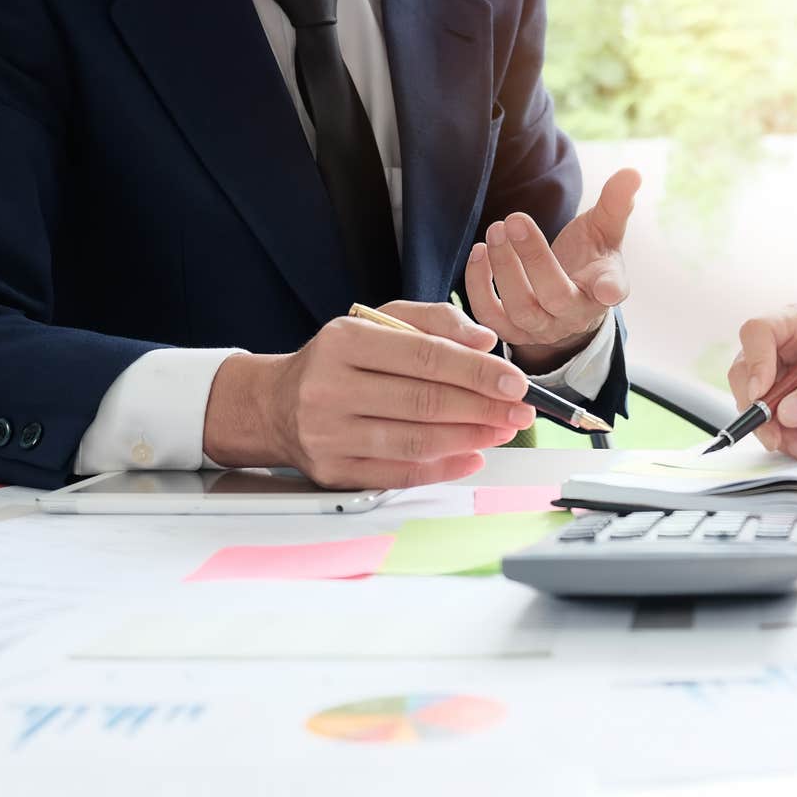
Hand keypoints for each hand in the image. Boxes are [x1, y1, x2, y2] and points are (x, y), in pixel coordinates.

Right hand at [203, 301, 536, 490]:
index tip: (515, 382)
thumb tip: (485, 341)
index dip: (477, 371)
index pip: (425, 356)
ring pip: (416, 441)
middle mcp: (329, 388)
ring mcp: (328, 435)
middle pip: (424, 402)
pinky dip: (444, 469)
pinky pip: (400, 474)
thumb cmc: (340, 361)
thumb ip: (436, 321)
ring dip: (470, 439)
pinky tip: (473, 456)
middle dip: (484, 408)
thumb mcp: (379, 323)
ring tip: (502, 431)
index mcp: (343, 342)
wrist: (276, 405)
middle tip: (521, 412)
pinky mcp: (333, 472)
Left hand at [464, 169, 641, 372]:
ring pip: (520, 309)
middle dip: (534, 258)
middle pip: (555, 296)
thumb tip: (632, 172)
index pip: (611, 290)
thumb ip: (616, 203)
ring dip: (503, 268)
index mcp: (603, 289)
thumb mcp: (605, 230)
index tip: (608, 289)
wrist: (568, 296)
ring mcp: (542, 328)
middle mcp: (574, 316)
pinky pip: (489, 316)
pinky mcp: (512, 331)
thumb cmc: (590, 258)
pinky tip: (479, 251)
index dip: (610, 290)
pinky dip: (478, 285)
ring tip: (496, 230)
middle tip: (514, 219)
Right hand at [727, 307, 796, 459]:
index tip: (762, 393)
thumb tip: (787, 411)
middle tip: (776, 434)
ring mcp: (774, 382)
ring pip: (749, 405)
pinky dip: (783, 442)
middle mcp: (778, 351)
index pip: (758, 332)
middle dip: (757, 408)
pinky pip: (764, 427)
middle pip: (743, 372)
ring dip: (773, 432)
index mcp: (796, 326)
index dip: (755, 360)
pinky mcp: (776, 410)